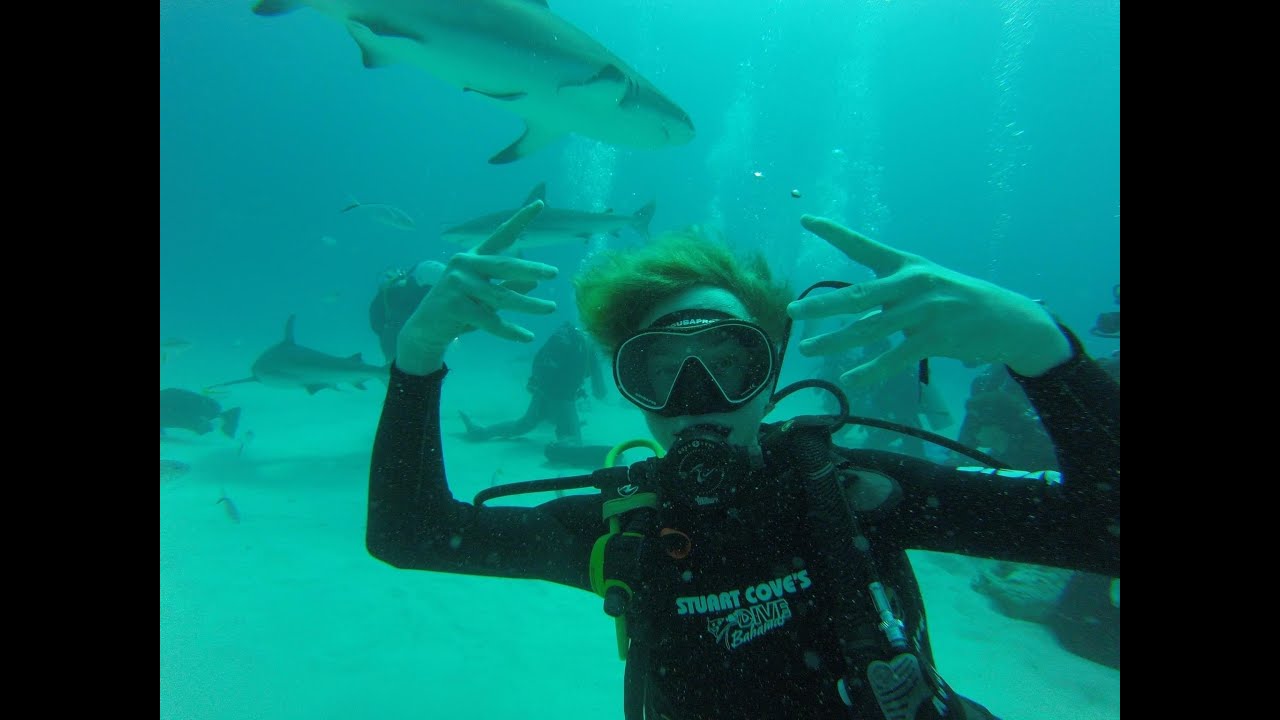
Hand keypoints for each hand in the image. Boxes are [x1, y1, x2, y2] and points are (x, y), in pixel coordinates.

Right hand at [396, 200, 557, 374]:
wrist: (427, 328)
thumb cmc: (461, 307)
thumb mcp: (486, 295)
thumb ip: (508, 286)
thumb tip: (535, 282)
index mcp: (474, 257)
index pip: (501, 235)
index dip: (521, 219)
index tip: (540, 204)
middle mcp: (465, 265)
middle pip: (505, 266)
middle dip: (532, 268)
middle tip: (554, 273)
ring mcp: (458, 284)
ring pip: (502, 297)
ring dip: (530, 305)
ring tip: (551, 307)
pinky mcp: (455, 307)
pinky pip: (491, 320)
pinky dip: (511, 331)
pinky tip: (528, 337)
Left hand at [786, 215, 1070, 385]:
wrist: (1010, 319)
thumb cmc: (959, 301)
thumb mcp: (927, 283)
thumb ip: (892, 292)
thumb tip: (855, 308)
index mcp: (907, 264)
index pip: (863, 246)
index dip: (834, 232)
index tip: (805, 219)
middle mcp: (914, 282)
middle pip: (858, 295)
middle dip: (822, 304)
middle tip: (793, 310)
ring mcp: (925, 310)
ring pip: (869, 329)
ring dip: (835, 342)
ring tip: (808, 349)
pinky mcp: (937, 337)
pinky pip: (895, 357)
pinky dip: (870, 371)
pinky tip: (851, 379)